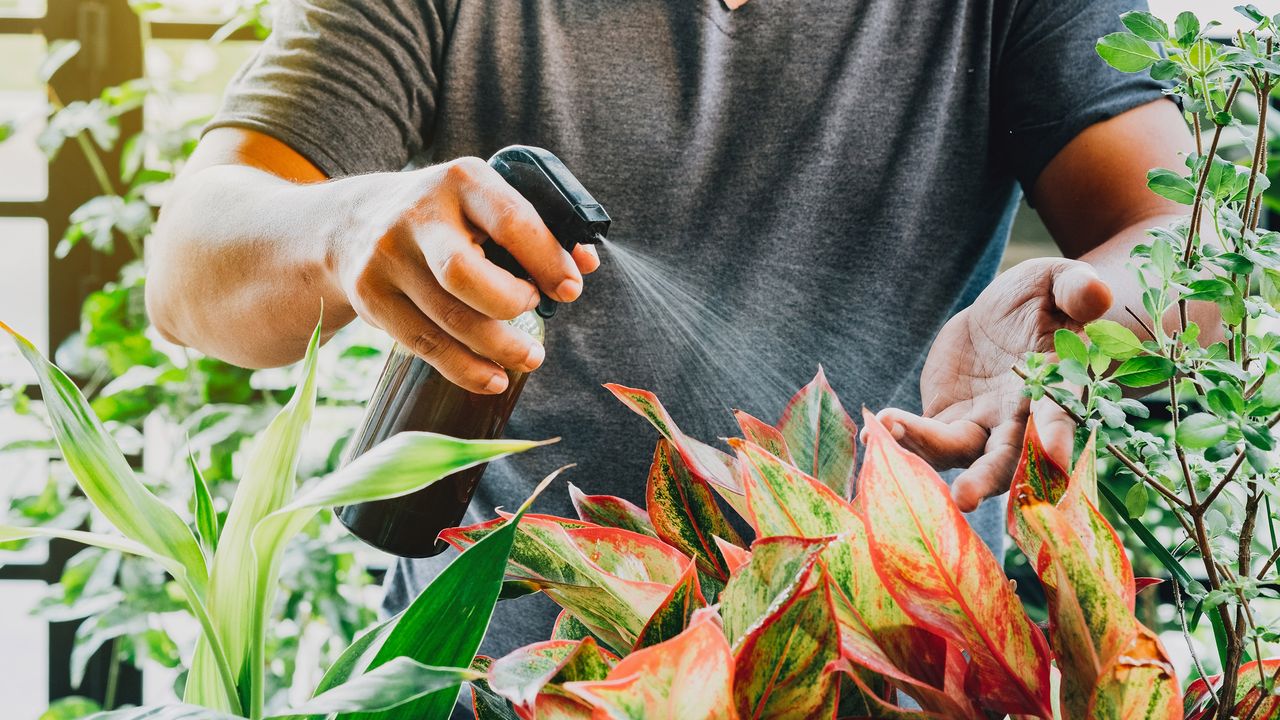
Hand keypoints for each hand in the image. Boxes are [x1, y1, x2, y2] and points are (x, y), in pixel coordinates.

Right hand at [333, 156, 599, 393]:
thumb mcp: (485, 202)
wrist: (356, 222)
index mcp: (461, 180)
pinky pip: (424, 344)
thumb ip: (537, 227)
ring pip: (448, 319)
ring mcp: (387, 258)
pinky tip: (493, 377)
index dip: (548, 260)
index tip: (571, 289)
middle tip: (534, 310)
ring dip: (498, 347)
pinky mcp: (371, 297)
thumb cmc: (447, 216)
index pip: (512, 221)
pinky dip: (465, 368)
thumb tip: (586, 263)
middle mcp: (417, 216)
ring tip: (529, 358)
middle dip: (511, 304)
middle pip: (465, 276)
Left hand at [875, 258, 1112, 510]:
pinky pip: (924, 439)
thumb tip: (1096, 293)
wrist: (1004, 315)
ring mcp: (981, 427)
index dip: (1057, 435)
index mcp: (1055, 390)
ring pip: (955, 453)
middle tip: (963, 497)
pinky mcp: (948, 422)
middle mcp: (1019, 421)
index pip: (1059, 416)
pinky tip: (871, 432)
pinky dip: (900, 437)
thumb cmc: (1041, 298)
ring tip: (887, 431)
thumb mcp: (1056, 282)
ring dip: (924, 450)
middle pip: (1006, 459)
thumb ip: (1076, 288)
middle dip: (986, 479)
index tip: (1053, 455)